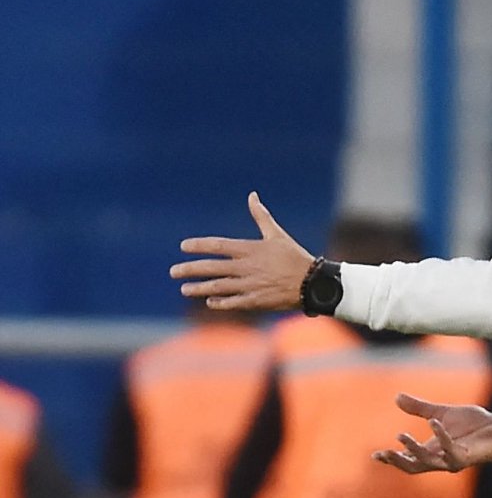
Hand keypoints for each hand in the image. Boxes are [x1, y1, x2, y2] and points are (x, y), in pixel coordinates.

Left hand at [169, 192, 314, 310]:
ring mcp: (250, 286)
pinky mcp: (256, 301)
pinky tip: (209, 301)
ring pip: (218, 287)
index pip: (218, 245)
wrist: (313, 283)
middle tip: (173, 272)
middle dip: (190, 269)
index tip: (184, 246)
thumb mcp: (277, 235)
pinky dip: (219, 302)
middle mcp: (247, 267)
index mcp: (250, 249)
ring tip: (184, 289)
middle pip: (212, 268)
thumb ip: (261, 216)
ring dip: (199, 288)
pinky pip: (233, 303)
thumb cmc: (294, 257)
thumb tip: (252, 195)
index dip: (199, 246)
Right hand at [372, 393, 491, 472]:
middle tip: (383, 453)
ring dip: (414, 451)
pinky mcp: (466, 456)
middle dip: (398, 461)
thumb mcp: (441, 413)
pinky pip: (450, 450)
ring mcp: (453, 460)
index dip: (391, 459)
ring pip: (428, 462)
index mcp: (432, 450)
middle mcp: (440, 459)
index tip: (375, 455)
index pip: (408, 459)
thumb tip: (397, 397)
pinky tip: (434, 422)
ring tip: (401, 436)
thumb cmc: (472, 424)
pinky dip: (441, 436)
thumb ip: (420, 408)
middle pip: (413, 467)